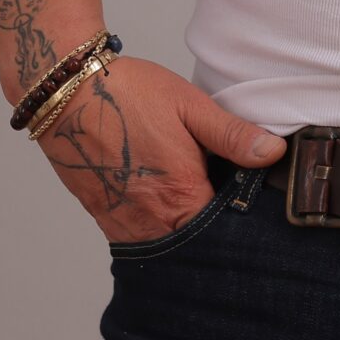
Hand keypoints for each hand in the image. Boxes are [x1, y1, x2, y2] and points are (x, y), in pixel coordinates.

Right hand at [30, 53, 288, 242]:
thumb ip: (232, 135)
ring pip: (166, 246)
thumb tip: (273, 153)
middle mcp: (150, 221)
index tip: (250, 208)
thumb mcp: (189, 106)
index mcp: (180, 195)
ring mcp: (124, 224)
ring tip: (196, 202)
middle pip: (194, 246)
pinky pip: (140, 238)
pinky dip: (157, 228)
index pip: (223, 233)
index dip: (239, 224)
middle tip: (225, 209)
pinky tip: (167, 202)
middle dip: (212, 235)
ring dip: (183, 232)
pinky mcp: (104, 218)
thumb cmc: (128, 95)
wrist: (66, 93)